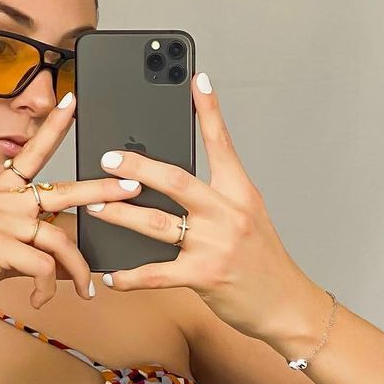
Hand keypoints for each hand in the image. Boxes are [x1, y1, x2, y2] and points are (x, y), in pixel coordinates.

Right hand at [0, 94, 143, 319]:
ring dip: (77, 270)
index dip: (54, 128)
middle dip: (103, 190)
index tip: (72, 102)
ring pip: (59, 239)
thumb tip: (54, 257)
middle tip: (132, 187)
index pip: (31, 153)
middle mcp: (1, 199)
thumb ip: (23, 241)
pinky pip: (42, 266)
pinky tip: (41, 300)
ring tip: (85, 290)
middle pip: (64, 190)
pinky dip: (47, 288)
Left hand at [83, 73, 321, 342]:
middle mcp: (228, 213)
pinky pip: (158, 274)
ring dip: (122, 216)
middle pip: (176, 180)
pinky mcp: (205, 276)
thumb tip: (172, 183)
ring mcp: (216, 245)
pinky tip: (114, 275)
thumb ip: (216, 198)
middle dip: (138, 166)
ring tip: (96, 207)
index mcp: (241, 193)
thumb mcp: (247, 218)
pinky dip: (131, 276)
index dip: (209, 110)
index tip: (196, 78)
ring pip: (158, 224)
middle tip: (109, 157)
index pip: (222, 143)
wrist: (286, 305)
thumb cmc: (263, 262)